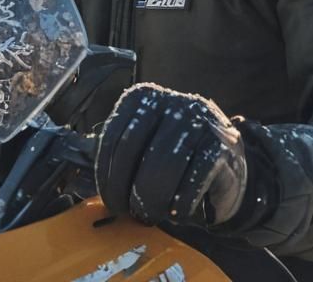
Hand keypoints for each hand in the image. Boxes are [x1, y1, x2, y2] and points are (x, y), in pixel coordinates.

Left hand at [95, 83, 247, 226]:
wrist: (229, 166)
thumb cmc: (176, 160)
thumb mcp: (144, 147)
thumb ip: (118, 156)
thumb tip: (83, 181)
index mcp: (143, 98)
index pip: (113, 136)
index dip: (106, 175)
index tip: (109, 201)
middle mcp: (171, 101)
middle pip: (135, 151)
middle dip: (127, 191)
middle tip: (130, 214)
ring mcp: (199, 119)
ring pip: (163, 165)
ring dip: (153, 200)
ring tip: (151, 214)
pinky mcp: (221, 143)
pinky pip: (193, 178)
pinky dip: (181, 202)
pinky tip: (178, 211)